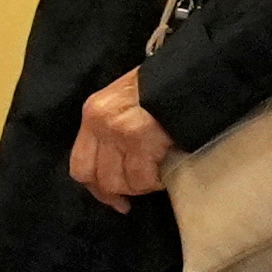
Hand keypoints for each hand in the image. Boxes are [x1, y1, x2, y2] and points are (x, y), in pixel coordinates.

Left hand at [67, 70, 181, 209]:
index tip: (116, 201)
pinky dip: (157, 180)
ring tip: (158, 173)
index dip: (97, 189)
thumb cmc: (164, 86)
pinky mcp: (141, 136)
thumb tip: (117, 166)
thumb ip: (115, 130)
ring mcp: (118, 129)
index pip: (80, 165)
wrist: (192, 70)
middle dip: (121, 190)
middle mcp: (99, 121)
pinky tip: (168, 170)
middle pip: (98, 177)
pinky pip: (144, 176)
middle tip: (143, 186)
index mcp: (93, 112)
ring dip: (142, 185)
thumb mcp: (128, 102)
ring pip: (121, 181)